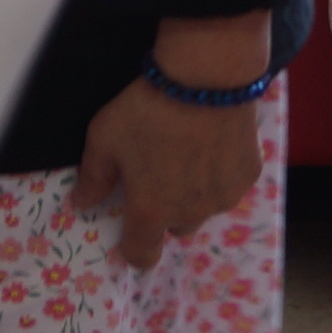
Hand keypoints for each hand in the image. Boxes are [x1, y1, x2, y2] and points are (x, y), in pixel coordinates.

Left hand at [73, 13, 271, 271]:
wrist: (206, 78)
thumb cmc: (148, 110)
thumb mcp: (105, 137)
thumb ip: (93, 176)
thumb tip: (82, 203)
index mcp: (152, 210)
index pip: (142, 254)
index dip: (134, 249)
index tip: (131, 232)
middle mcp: (191, 212)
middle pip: (177, 227)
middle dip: (168, 211)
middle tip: (161, 174)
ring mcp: (225, 195)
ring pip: (206, 207)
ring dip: (196, 193)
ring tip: (191, 154)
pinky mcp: (250, 174)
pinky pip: (230, 184)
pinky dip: (221, 172)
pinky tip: (215, 142)